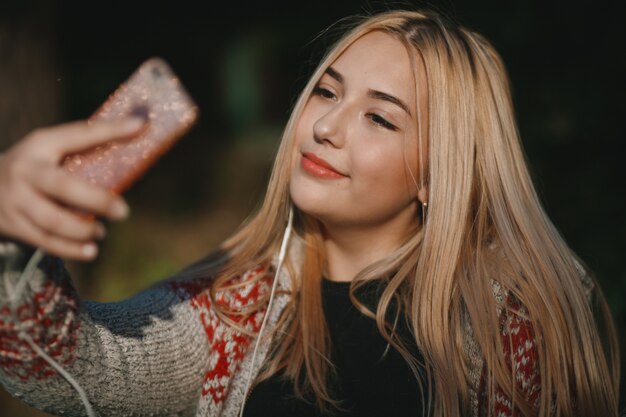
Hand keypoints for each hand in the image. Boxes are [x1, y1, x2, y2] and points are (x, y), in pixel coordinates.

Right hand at [0, 118, 143, 259]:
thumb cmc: (32, 165)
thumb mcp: (48, 147)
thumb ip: (84, 145)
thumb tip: (135, 132)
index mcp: (40, 144)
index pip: (78, 134)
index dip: (108, 130)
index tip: (138, 125)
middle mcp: (25, 171)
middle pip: (61, 186)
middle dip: (95, 199)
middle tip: (123, 211)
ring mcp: (16, 200)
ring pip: (51, 220)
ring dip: (81, 230)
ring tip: (102, 232)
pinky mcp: (13, 225)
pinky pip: (44, 241)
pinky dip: (69, 249)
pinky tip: (90, 251)